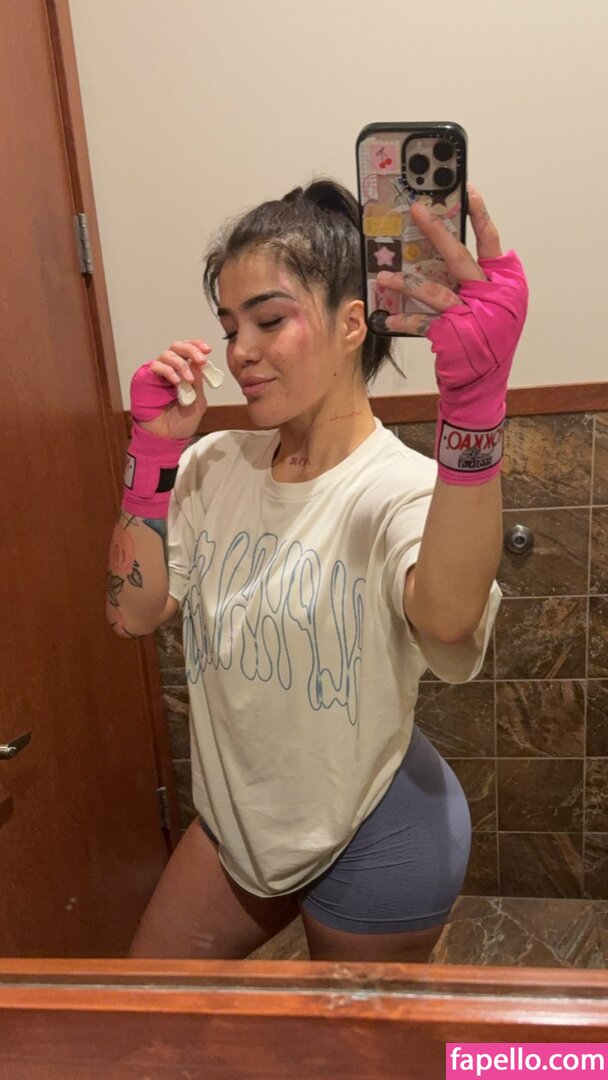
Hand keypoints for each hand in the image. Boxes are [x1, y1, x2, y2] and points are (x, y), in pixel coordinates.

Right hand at [131, 340, 212, 439]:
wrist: (166, 439)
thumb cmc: (181, 423)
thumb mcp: (197, 401)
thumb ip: (198, 383)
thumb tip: (198, 363)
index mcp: (184, 373)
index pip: (189, 352)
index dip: (197, 346)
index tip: (208, 350)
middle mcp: (170, 370)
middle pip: (177, 346)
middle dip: (191, 349)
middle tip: (201, 359)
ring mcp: (157, 374)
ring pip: (167, 354)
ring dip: (181, 364)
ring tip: (188, 380)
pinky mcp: (145, 379)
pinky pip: (155, 366)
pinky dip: (168, 371)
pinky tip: (176, 382)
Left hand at [376, 184, 502, 335]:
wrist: (483, 382)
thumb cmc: (488, 340)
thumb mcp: (494, 307)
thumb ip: (478, 281)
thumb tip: (445, 252)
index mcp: (506, 283)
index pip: (491, 241)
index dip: (479, 215)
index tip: (466, 190)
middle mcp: (491, 296)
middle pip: (459, 256)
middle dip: (435, 231)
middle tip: (415, 210)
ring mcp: (473, 316)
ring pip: (434, 290)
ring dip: (406, 282)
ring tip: (384, 276)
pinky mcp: (453, 336)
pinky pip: (422, 321)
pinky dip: (404, 319)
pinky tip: (388, 318)